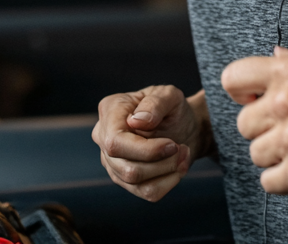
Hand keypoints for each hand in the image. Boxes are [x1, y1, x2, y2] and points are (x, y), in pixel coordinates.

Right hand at [93, 85, 210, 201]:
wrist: (182, 124)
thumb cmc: (172, 107)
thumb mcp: (170, 95)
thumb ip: (155, 103)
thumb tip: (137, 122)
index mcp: (110, 110)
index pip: (115, 142)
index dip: (146, 150)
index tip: (173, 145)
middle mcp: (103, 137)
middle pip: (126, 168)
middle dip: (161, 163)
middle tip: (183, 149)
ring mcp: (111, 161)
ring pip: (136, 182)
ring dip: (168, 171)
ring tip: (184, 154)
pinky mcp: (124, 179)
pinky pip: (146, 192)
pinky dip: (169, 182)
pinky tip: (178, 166)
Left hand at [221, 47, 287, 194]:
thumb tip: (272, 55)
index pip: (232, 78)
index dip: (241, 93)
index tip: (254, 101)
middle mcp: (287, 100)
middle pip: (243, 124)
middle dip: (262, 129)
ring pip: (256, 154)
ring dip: (275, 156)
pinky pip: (268, 182)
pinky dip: (284, 180)